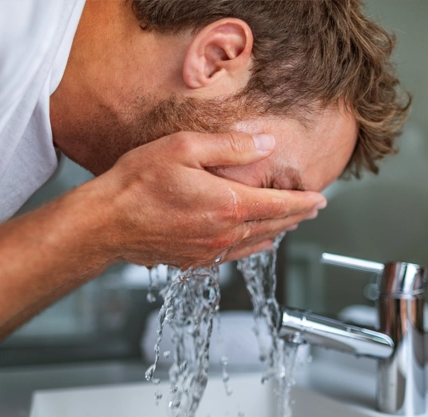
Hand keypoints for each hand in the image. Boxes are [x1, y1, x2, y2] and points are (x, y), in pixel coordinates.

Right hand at [87, 131, 325, 267]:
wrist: (106, 223)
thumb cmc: (138, 183)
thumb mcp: (184, 149)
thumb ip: (231, 146)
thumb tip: (266, 144)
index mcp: (228, 206)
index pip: (280, 206)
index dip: (304, 202)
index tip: (320, 199)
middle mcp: (224, 234)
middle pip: (273, 227)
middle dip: (296, 217)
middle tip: (312, 210)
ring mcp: (209, 251)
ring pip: (256, 244)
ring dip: (277, 233)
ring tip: (289, 224)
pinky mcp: (193, 261)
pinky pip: (234, 255)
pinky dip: (253, 247)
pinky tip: (256, 244)